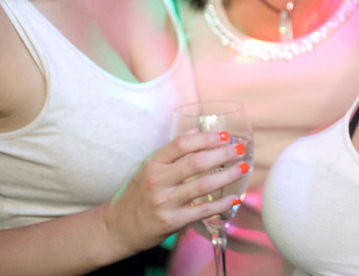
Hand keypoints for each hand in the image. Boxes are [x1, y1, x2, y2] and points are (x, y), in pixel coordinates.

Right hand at [99, 130, 246, 256]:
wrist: (115, 228)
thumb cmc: (136, 195)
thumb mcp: (148, 168)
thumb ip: (172, 151)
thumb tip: (196, 129)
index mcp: (152, 164)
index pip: (181, 144)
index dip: (205, 138)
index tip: (223, 136)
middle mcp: (157, 181)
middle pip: (196, 162)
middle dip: (223, 154)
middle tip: (239, 149)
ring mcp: (164, 202)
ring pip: (203, 185)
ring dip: (227, 175)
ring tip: (242, 167)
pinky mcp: (171, 222)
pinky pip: (202, 211)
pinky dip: (221, 203)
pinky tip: (234, 197)